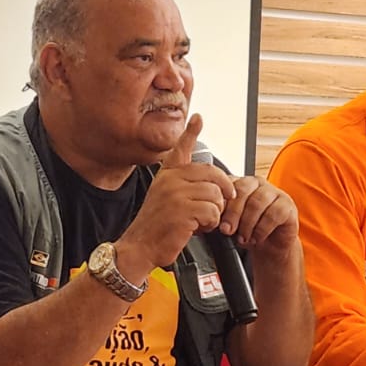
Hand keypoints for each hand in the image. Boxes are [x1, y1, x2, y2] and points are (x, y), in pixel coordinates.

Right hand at [115, 114, 236, 277]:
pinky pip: (212, 211)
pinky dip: (211, 223)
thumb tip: (214, 186)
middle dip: (223, 190)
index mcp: (166, 175)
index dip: (191, 132)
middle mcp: (170, 180)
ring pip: (215, 195)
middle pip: (212, 174)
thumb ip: (184, 186)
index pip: (180, 149)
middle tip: (225, 201)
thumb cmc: (156, 227)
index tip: (198, 119)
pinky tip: (199, 228)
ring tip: (202, 220)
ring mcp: (175, 194)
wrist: (139, 247)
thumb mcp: (165, 198)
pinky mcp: (182, 210)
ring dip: (215, 211)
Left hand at [218, 175, 298, 256]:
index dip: (220, 203)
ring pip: (257, 202)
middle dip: (232, 213)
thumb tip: (212, 218)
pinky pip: (273, 214)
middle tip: (227, 231)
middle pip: (242, 190)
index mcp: (239, 183)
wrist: (269, 246)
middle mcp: (257, 183)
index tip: (215, 220)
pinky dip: (262, 229)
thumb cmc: (247, 231)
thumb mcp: (230, 224)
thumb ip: (221, 216)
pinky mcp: (287, 205)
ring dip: (247, 224)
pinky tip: (257, 238)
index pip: (227, 184)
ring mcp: (274, 192)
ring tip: (243, 238)